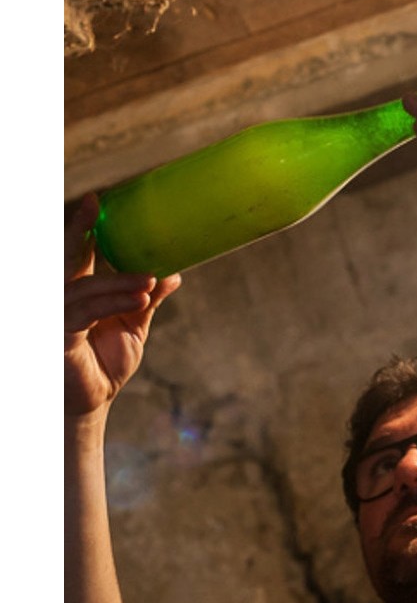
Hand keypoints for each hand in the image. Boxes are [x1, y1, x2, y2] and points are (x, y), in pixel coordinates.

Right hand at [64, 193, 181, 418]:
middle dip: (78, 230)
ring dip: (117, 282)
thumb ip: (147, 298)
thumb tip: (173, 274)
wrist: (94, 402)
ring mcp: (58, 315)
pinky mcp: (58, 335)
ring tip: (148, 281)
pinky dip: (113, 303)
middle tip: (96, 205)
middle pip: (67, 258)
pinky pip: (85, 313)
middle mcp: (63, 297)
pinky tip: (138, 299)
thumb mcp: (133, 325)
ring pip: (84, 287)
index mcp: (79, 290)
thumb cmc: (105, 364)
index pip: (77, 251)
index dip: (83, 225)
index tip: (96, 199)